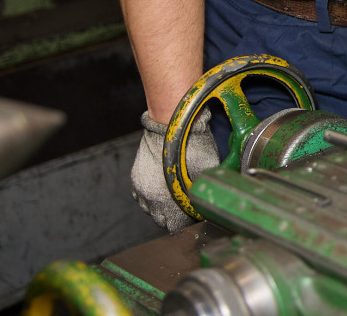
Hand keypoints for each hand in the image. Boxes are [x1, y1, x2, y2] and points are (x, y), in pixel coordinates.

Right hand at [131, 108, 217, 231]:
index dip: (187, 222)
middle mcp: (151, 198)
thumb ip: (205, 189)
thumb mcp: (207, 169)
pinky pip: (142, 198)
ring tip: (174, 199)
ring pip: (150, 210)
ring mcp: (141, 188)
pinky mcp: (135, 179)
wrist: (171, 122)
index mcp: (167, 199)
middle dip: (175, 217)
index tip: (195, 217)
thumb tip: (211, 199)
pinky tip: (162, 191)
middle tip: (187, 208)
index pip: (176, 225)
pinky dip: (151, 198)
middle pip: (162, 220)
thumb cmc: (192, 143)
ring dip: (162, 208)